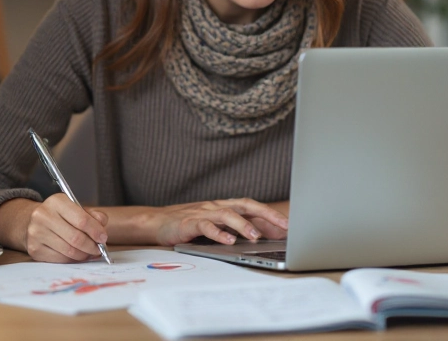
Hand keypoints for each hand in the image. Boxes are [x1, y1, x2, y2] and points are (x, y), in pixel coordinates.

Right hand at [23, 193, 109, 262]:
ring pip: (68, 251)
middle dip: (91, 246)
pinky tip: (77, 256)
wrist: (35, 221)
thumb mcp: (77, 208)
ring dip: (84, 255)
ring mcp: (36, 234)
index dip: (96, 231)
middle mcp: (43, 216)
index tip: (103, 238)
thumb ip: (93, 216)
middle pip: (76, 238)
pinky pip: (60, 259)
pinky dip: (72, 260)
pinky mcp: (34, 249)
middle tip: (99, 249)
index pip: (82, 220)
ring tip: (90, 253)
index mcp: (56, 202)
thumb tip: (102, 230)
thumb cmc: (61, 215)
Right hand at [152, 198, 288, 245]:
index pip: (253, 207)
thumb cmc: (190, 224)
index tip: (289, 225)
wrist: (158, 222)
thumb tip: (266, 235)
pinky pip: (206, 226)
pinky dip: (218, 233)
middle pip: (245, 206)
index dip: (271, 214)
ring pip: (227, 214)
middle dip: (266, 215)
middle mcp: (217, 206)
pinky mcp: (189, 223)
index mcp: (225, 206)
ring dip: (243, 225)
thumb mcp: (217, 226)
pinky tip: (228, 241)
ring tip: (255, 236)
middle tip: (283, 226)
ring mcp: (203, 213)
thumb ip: (238, 228)